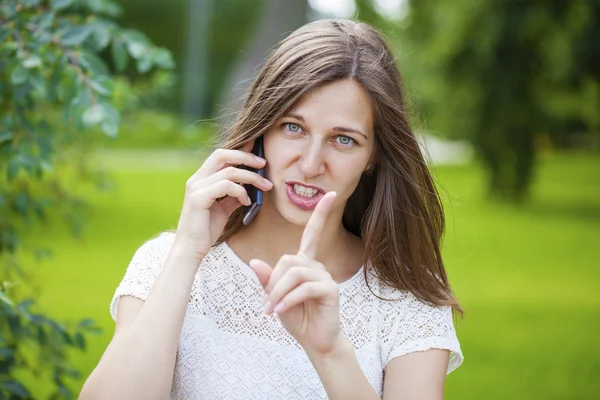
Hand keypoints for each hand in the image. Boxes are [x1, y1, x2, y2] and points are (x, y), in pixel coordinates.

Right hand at [174, 142, 272, 261]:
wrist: (191, 249)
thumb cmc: (206, 229)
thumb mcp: (224, 208)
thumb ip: (234, 195)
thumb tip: (250, 187)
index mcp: (201, 179)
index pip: (220, 155)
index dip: (239, 149)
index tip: (257, 148)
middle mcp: (196, 179)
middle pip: (222, 154)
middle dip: (246, 156)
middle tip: (264, 163)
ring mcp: (196, 188)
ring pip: (229, 171)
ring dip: (251, 177)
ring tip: (264, 186)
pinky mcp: (199, 198)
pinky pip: (226, 186)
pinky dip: (241, 192)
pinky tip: (247, 202)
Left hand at [249, 192, 343, 355]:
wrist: (315, 341)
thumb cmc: (297, 317)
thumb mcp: (275, 298)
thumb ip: (267, 280)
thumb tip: (254, 261)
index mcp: (305, 263)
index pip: (312, 233)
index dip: (320, 214)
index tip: (329, 194)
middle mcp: (317, 265)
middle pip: (288, 260)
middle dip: (273, 282)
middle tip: (267, 304)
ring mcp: (325, 276)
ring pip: (295, 273)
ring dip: (278, 293)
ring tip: (273, 310)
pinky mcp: (330, 289)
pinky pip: (304, 287)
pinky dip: (288, 300)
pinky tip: (282, 311)